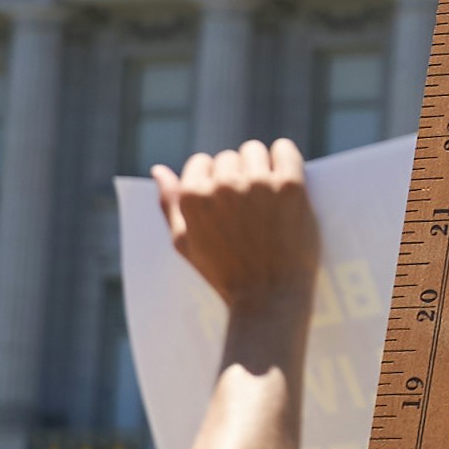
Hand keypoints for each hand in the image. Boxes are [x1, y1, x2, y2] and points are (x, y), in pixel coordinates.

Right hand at [160, 138, 326, 323]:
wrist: (269, 299)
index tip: (225, 199)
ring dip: (261, 165)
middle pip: (229, 157)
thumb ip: (170, 204)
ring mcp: (257, 183)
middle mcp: (223, 185)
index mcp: (193, 196)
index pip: (200, 163)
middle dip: (236, 174)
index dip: (212, 180)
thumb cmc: (225, 275)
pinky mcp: (289, 185)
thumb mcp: (185, 244)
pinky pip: (285, 149)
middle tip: (248, 202)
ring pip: (255, 151)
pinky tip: (286, 176)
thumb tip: (158, 170)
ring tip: (267, 192)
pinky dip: (285, 157)